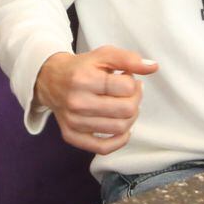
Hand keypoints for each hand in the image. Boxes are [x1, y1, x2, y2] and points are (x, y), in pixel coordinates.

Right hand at [34, 45, 158, 154]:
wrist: (50, 79)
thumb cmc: (80, 68)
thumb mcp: (103, 55)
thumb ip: (129, 59)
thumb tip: (153, 67)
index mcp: (84, 79)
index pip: (127, 87)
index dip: (133, 82)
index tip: (127, 78)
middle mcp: (77, 102)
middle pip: (126, 110)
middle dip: (135, 101)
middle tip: (129, 94)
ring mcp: (73, 121)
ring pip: (119, 128)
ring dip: (130, 118)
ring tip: (124, 106)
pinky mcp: (71, 135)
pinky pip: (103, 148)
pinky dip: (119, 141)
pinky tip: (122, 129)